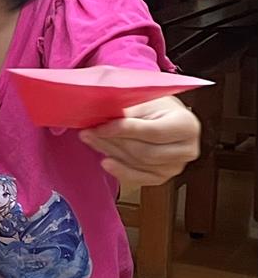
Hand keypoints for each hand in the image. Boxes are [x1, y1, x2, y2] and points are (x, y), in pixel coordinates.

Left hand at [80, 96, 200, 186]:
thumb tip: (101, 113)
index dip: (124, 130)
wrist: (164, 117)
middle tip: (89, 132)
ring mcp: (176, 166)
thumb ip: (128, 109)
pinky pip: (138, 177)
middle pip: (144, 151)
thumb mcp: (145, 100)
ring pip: (138, 163)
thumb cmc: (155, 106)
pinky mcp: (162, 177)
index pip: (152, 132)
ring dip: (111, 151)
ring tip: (91, 140)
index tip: (100, 127)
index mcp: (187, 125)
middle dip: (113, 141)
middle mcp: (186, 149)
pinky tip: (106, 161)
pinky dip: (119, 170)